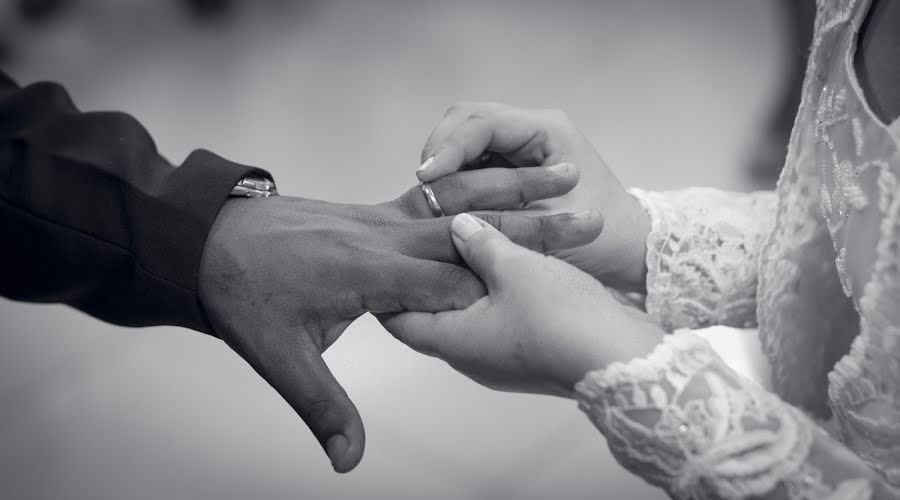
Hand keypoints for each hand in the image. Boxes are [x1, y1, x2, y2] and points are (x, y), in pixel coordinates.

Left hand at [197, 175, 602, 471]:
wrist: (207, 237)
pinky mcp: (379, 208)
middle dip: (536, 225)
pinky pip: (441, 193)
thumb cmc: (242, 295)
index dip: (505, 285)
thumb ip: (322, 406)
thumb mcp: (276, 357)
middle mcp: (385, 236)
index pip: (450, 280)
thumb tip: (347, 461)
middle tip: (590, 218)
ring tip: (568, 175)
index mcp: (368, 272)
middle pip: (474, 231)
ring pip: (464, 200)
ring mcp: (383, 216)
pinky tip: (513, 175)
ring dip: (518, 189)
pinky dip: (482, 182)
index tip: (562, 290)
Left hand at [381, 214, 663, 397]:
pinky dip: (495, 292)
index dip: (389, 284)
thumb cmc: (563, 321)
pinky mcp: (529, 354)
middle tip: (421, 237)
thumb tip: (458, 225)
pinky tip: (508, 263)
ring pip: (468, 314)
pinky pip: (498, 319)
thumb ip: (481, 242)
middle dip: (429, 276)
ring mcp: (500, 358)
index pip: (396, 316)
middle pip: (431, 313)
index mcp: (452, 340)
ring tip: (467, 242)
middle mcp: (468, 355)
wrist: (624, 362)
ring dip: (468, 280)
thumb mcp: (515, 268)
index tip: (387, 252)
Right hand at [416, 102, 650, 290]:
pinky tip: (445, 199)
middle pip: (467, 119)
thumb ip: (494, 216)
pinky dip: (457, 172)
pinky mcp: (516, 159)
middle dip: (440, 149)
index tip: (426, 178)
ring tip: (430, 194)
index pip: (481, 123)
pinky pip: (475, 155)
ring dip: (445, 160)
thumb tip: (442, 215)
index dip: (448, 149)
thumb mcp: (542, 231)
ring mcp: (524, 140)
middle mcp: (533, 126)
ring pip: (466, 133)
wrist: (628, 249)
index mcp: (546, 130)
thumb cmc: (598, 241)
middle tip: (422, 186)